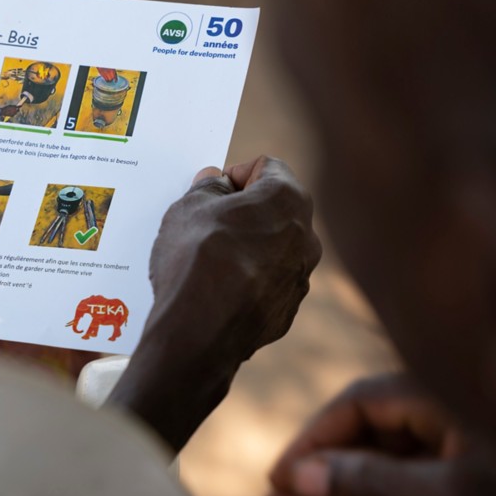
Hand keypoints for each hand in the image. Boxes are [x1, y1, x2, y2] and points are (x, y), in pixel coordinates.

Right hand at [149, 155, 321, 363]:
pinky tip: (217, 289)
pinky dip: (247, 280)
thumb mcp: (188, 207)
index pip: (267, 167)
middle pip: (274, 209)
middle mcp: (306, 236)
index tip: (212, 192)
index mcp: (287, 199)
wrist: (199, 328)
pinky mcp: (288, 309)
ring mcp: (301, 276)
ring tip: (208, 260)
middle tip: (207, 223)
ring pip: (273, 248)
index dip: (235, 174)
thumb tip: (216, 183)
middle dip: (243, 211)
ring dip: (247, 247)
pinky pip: (268, 283)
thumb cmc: (196, 257)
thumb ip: (207, 188)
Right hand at [268, 374, 495, 495]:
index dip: (310, 444)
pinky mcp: (492, 477)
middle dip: (327, 476)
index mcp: (443, 395)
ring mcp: (475, 446)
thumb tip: (297, 475)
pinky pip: (432, 489)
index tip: (278, 483)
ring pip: (400, 467)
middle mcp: (454, 412)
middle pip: (373, 438)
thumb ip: (369, 484)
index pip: (355, 407)